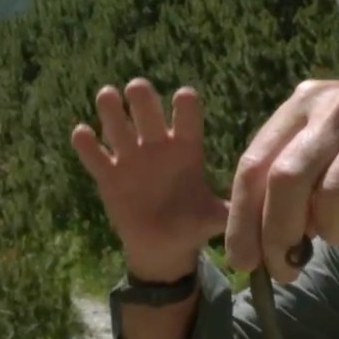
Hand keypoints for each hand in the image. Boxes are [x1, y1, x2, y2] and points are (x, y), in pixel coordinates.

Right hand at [71, 79, 230, 280]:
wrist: (162, 246)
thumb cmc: (191, 223)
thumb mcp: (212, 219)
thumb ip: (228, 213)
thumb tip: (254, 214)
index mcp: (186, 148)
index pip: (187, 113)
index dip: (184, 103)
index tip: (182, 98)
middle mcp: (156, 144)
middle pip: (146, 106)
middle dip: (141, 96)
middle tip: (136, 92)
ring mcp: (129, 157)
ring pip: (116, 121)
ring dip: (111, 107)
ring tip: (108, 99)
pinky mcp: (107, 175)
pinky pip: (92, 154)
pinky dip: (85, 142)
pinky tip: (83, 134)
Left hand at [226, 78, 338, 280]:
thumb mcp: (331, 139)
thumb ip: (292, 174)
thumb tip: (255, 235)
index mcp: (305, 102)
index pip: (255, 163)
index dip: (242, 218)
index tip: (243, 260)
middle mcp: (338, 106)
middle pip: (286, 181)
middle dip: (278, 235)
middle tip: (286, 268)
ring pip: (332, 198)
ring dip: (332, 234)